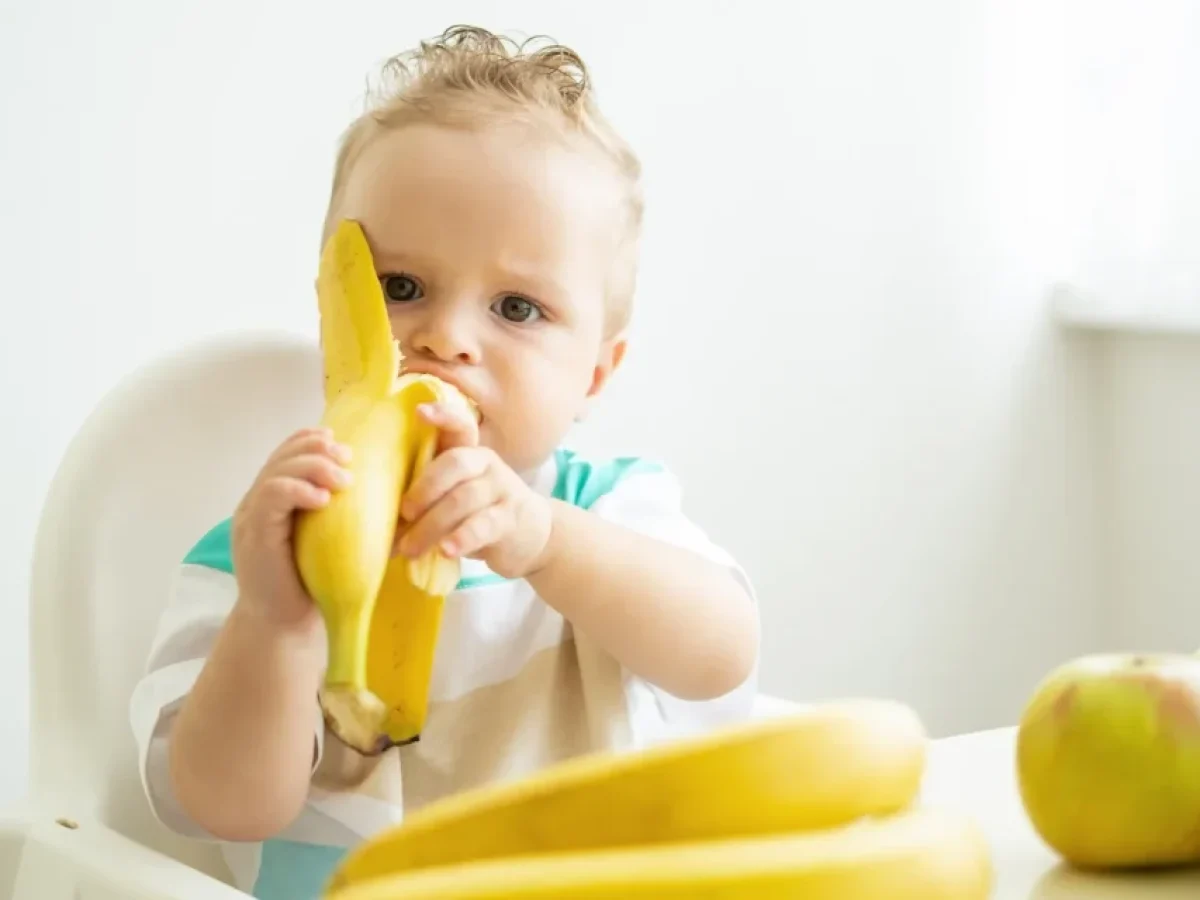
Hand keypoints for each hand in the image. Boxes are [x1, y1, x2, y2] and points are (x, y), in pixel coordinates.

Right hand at [231, 427, 352, 627]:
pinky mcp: (254, 536)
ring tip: (343, 478)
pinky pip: (271, 498)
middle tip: (348, 457)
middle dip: (317, 449)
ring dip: (313, 466)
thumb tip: (408, 504)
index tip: (342, 443)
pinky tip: (323, 498)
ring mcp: (253, 518)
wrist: (285, 627)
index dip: (312, 440)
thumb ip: (358, 520)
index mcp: (275, 498)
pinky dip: (298, 490)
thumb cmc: (314, 585)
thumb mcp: (338, 544)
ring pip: (277, 472)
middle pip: (282, 456)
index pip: (287, 453)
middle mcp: (259, 502)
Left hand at [394, 402, 551, 578]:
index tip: (419, 412)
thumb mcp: (457, 495)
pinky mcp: (510, 519)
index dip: (443, 416)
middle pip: (455, 463)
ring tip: (410, 549)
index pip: (460, 425)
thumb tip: (376, 515)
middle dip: (424, 488)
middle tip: (404, 513)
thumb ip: (427, 495)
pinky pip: (483, 525)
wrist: (531, 536)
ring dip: (431, 526)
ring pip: (463, 499)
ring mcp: (502, 490)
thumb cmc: (479, 514)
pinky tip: (446, 551)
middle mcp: (487, 464)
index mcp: (469, 453)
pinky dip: (461, 538)